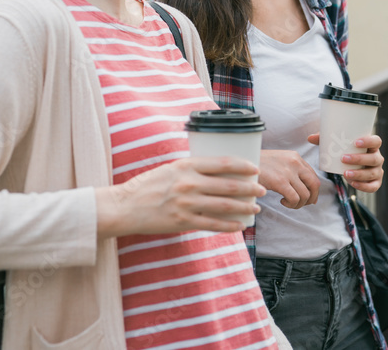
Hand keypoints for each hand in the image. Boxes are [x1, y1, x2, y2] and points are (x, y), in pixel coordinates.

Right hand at [96, 157, 265, 236]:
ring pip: (224, 206)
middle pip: (228, 185)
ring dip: (244, 207)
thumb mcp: (171, 168)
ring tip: (256, 209)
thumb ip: (193, 169)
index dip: (243, 166)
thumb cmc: (149, 185)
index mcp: (186, 165)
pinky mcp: (182, 222)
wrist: (126, 206)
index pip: (222, 163)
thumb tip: (219, 170)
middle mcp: (188, 183)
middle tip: (261, 189)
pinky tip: (240, 225)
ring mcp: (186, 204)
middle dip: (249, 188)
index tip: (255, 169)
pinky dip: (229, 225)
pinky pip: (212, 224)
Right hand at [259, 150, 320, 208]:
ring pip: (305, 195)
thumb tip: (305, 188)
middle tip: (303, 204)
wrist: (242, 162)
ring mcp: (288, 172)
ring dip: (298, 203)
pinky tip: (282, 201)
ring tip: (287, 202)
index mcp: (295, 156)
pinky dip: (291, 204)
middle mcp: (295, 162)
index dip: (313, 190)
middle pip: (315, 184)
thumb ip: (292, 170)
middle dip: (311, 198)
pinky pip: (294, 199)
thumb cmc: (258, 164)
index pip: (313, 175)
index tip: (309, 198)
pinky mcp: (280, 182)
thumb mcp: (279, 161)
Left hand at [308, 133, 384, 192]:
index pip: (376, 141)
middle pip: (374, 158)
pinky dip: (364, 186)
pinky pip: (373, 187)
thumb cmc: (345, 150)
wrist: (351, 164)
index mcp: (371, 145)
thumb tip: (310, 138)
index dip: (369, 141)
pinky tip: (353, 184)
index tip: (355, 142)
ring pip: (372, 173)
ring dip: (359, 174)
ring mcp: (377, 170)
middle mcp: (377, 157)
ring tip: (345, 173)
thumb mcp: (336, 144)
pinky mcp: (375, 182)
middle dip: (359, 159)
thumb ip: (324, 139)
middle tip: (343, 159)